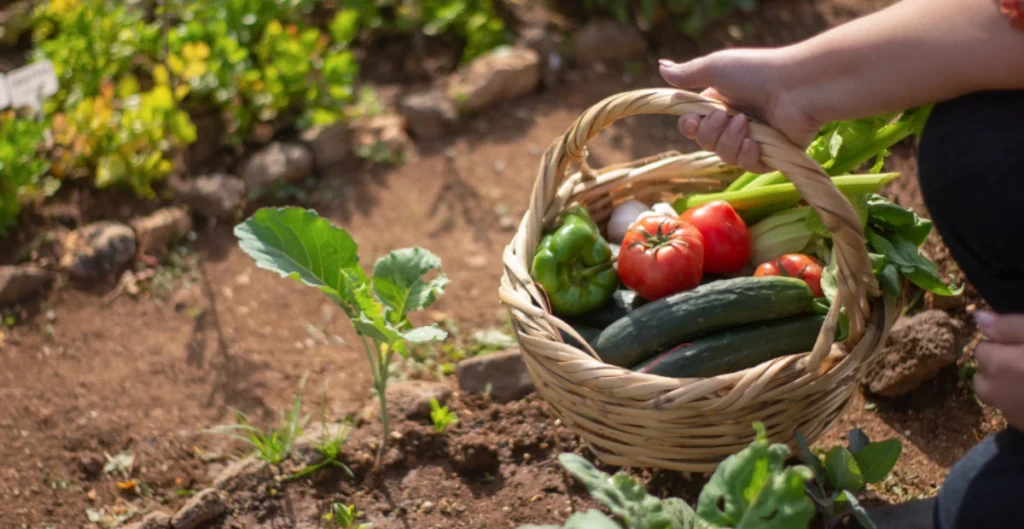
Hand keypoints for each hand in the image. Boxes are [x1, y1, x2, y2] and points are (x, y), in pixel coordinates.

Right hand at [658, 49, 822, 173]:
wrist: (797, 86)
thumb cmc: (757, 72)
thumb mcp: (716, 67)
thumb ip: (687, 74)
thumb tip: (661, 66)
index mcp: (721, 104)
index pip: (693, 125)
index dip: (689, 127)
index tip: (692, 121)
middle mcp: (735, 122)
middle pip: (706, 143)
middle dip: (711, 133)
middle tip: (726, 117)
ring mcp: (753, 140)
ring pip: (724, 156)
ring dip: (730, 141)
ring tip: (746, 124)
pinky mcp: (771, 155)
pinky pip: (747, 166)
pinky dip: (747, 155)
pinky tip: (755, 143)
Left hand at [973, 310, 1023, 430]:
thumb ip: (1008, 326)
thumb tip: (977, 316)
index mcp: (999, 365)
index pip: (982, 350)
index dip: (1003, 345)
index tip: (1022, 345)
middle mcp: (997, 393)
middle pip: (984, 376)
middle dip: (1001, 369)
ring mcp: (1011, 416)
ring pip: (997, 396)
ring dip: (1010, 388)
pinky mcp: (1023, 429)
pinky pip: (1013, 412)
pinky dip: (1021, 405)